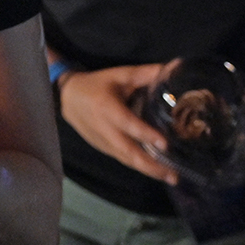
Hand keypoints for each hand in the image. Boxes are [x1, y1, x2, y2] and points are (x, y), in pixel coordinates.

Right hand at [58, 64, 178, 183]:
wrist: (68, 97)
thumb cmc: (97, 84)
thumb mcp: (120, 74)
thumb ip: (147, 74)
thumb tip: (176, 67)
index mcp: (107, 108)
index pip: (128, 124)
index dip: (146, 134)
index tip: (164, 144)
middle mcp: (104, 129)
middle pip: (128, 151)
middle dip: (151, 165)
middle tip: (173, 175)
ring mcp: (102, 141)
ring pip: (126, 159)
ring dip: (148, 170)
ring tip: (171, 177)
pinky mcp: (102, 148)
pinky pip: (122, 159)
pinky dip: (139, 166)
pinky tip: (155, 170)